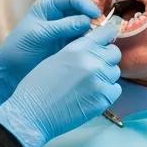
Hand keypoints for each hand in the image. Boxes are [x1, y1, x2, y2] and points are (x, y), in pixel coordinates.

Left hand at [0, 0, 100, 110]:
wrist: (10, 72)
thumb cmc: (18, 49)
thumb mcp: (39, 34)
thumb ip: (62, 27)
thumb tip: (87, 21)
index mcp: (48, 7)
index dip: (85, 4)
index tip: (95, 15)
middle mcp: (58, 17)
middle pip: (82, 12)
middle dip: (93, 19)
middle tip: (103, 30)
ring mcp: (64, 33)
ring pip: (86, 27)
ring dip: (94, 32)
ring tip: (101, 41)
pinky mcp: (68, 47)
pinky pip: (83, 42)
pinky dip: (90, 44)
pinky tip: (95, 49)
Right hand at [0, 17, 122, 146]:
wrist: (32, 113)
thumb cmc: (37, 87)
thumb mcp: (54, 59)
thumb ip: (77, 52)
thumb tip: (93, 49)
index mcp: (77, 49)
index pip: (105, 33)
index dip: (107, 36)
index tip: (107, 40)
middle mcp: (91, 62)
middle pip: (114, 53)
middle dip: (106, 58)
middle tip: (94, 67)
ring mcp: (99, 81)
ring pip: (114, 72)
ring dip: (105, 76)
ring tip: (88, 85)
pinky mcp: (103, 99)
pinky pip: (115, 90)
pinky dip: (107, 92)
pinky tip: (91, 96)